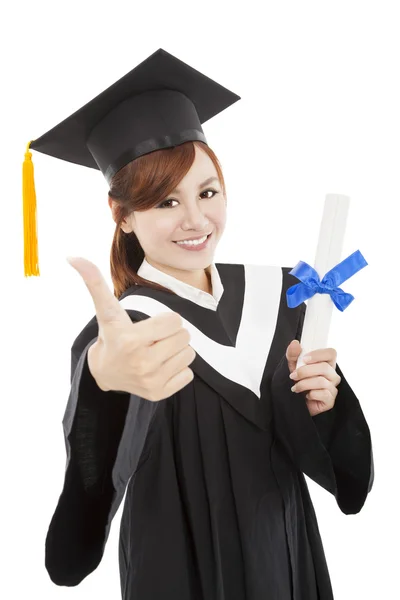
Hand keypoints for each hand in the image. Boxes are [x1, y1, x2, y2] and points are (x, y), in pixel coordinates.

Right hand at [66, 256, 195, 400]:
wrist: (104, 374)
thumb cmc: (111, 336)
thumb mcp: (106, 311)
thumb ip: (94, 282)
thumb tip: (73, 256)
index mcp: (131, 340)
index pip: (175, 321)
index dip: (165, 320)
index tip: (150, 326)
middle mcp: (142, 363)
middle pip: (184, 336)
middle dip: (172, 334)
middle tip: (155, 339)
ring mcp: (151, 381)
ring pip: (189, 354)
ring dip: (177, 350)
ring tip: (158, 352)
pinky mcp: (159, 394)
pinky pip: (188, 374)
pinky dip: (178, 369)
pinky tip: (161, 367)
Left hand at [285, 340, 340, 416]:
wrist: (295, 403)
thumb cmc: (298, 383)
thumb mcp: (292, 366)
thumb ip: (293, 354)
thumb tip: (295, 343)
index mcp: (326, 364)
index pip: (331, 353)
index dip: (318, 354)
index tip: (304, 359)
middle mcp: (332, 375)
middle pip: (324, 367)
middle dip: (305, 371)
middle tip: (293, 375)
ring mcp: (332, 388)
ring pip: (322, 381)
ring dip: (304, 384)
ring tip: (295, 388)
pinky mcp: (330, 400)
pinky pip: (323, 394)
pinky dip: (311, 394)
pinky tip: (306, 396)